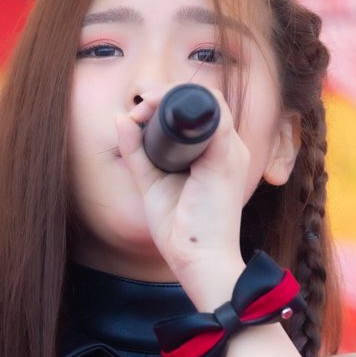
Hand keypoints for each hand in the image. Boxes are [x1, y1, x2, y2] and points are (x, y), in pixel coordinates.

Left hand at [114, 87, 250, 307]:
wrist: (199, 260)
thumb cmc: (181, 229)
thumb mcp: (152, 183)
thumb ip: (137, 153)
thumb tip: (122, 118)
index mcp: (219, 155)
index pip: (202, 113)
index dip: (169, 103)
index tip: (139, 112)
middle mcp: (231, 149)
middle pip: (206, 103)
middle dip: (169, 95)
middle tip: (139, 107)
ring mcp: (233, 153)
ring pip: (210, 102)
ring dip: (173, 96)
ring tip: (144, 105)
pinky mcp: (226, 161)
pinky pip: (213, 116)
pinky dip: (183, 107)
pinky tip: (156, 109)